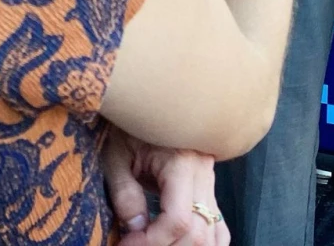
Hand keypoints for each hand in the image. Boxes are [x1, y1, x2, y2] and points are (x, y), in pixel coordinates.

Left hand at [102, 129, 228, 245]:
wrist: (147, 101)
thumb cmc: (127, 125)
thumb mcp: (115, 156)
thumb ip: (125, 194)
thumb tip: (136, 229)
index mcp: (181, 161)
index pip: (178, 219)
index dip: (151, 241)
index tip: (125, 243)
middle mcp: (204, 172)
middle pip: (199, 232)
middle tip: (133, 245)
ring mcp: (210, 181)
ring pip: (213, 235)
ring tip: (154, 244)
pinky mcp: (209, 188)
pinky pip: (218, 227)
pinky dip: (203, 243)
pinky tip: (178, 244)